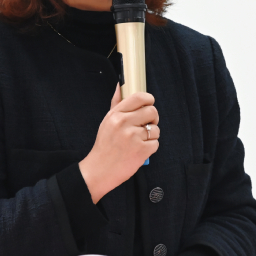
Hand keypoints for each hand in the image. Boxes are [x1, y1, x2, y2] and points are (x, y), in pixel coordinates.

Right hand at [79, 85, 159, 203]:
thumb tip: (120, 85)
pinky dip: (150, 148)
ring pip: (156, 129)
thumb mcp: (107, 121)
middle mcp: (124, 123)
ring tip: (139, 141)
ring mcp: (133, 137)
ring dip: (151, 136)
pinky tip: (140, 150)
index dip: (149, 100)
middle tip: (146, 126)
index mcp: (116, 115)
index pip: (139, 97)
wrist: (100, 170)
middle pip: (152, 111)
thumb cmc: (104, 145)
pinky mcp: (142, 150)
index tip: (149, 104)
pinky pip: (156, 143)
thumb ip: (116, 103)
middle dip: (153, 119)